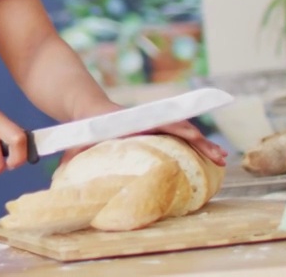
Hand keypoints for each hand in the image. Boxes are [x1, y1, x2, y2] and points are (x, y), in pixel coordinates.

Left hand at [58, 101, 228, 167]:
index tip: (195, 136)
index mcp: (130, 122)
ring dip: (201, 145)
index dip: (177, 128)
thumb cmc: (81, 126)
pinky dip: (192, 145)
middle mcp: (145, 121)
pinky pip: (177, 137)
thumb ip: (71, 159)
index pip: (158, 122)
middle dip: (200, 142)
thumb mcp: (76, 140)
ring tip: (221, 161)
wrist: (83, 106)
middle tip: (220, 158)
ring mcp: (152, 125)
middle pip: (178, 128)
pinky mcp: (153, 131)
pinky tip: (205, 158)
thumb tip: (64, 178)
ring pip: (182, 133)